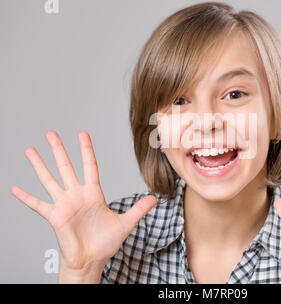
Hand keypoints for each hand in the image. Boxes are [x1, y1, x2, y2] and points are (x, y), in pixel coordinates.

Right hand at [11, 131, 156, 272]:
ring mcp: (64, 205)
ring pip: (49, 179)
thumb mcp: (126, 223)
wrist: (91, 260)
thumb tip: (154, 198)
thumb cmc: (105, 243)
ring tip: (29, 150)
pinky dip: (25, 197)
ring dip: (39, 165)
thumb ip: (138, 209)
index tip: (82, 133)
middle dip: (58, 149)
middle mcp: (77, 195)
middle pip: (66, 166)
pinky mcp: (55, 217)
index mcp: (93, 193)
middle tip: (51, 132)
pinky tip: (14, 188)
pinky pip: (37, 205)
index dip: (86, 149)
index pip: (89, 165)